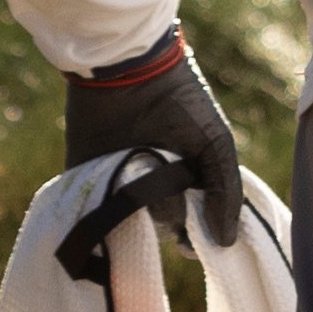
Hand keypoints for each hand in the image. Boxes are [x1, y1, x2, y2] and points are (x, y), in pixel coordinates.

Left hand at [60, 31, 243, 238]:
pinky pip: (87, 210)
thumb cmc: (181, 101)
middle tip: (165, 187)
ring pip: (128, 220)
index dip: (193, 237)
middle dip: (166, 214)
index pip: (191, 225)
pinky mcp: (85, 178)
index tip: (190, 243)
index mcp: (184, 180)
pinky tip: (108, 198)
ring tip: (137, 176)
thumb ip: (225, 190)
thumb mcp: (214, 142)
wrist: (128, 68)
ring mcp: (117, 183)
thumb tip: (227, 243)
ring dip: (134, 209)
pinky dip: (96, 213)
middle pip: (161, 225)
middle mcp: (151, 186)